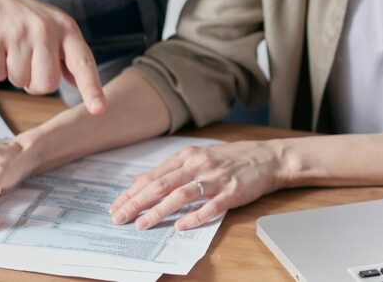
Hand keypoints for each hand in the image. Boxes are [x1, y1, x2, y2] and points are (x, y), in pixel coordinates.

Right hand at [0, 0, 105, 113]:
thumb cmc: (19, 13)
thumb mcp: (51, 24)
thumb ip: (65, 52)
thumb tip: (77, 81)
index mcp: (65, 27)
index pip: (83, 62)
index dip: (92, 88)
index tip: (99, 108)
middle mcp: (45, 30)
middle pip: (47, 84)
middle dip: (34, 82)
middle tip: (26, 60)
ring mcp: (19, 34)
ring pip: (20, 82)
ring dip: (12, 72)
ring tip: (9, 47)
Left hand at [108, 140, 285, 230]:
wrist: (267, 157)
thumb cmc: (230, 159)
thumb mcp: (196, 157)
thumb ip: (168, 170)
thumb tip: (138, 180)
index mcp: (187, 156)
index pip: (153, 176)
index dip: (132, 193)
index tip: (115, 206)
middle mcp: (198, 164)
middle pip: (161, 185)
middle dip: (137, 203)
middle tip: (119, 217)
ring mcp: (214, 178)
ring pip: (181, 195)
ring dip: (159, 210)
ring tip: (142, 224)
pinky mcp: (231, 192)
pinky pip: (210, 206)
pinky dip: (194, 217)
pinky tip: (180, 226)